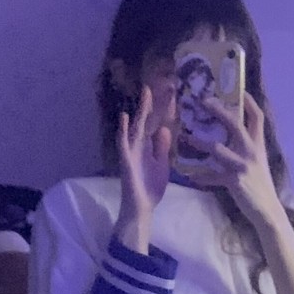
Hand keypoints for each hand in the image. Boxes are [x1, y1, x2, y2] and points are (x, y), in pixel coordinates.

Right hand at [116, 88, 172, 250]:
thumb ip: (162, 148)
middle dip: (150, 105)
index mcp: (148, 147)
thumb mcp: (162, 165)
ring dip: (140, 111)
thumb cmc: (151, 188)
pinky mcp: (126, 159)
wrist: (143, 207)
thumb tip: (163, 129)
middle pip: (145, 121)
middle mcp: (139, 146)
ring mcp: (131, 151)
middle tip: (155, 86)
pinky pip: (123, 142)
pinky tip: (125, 117)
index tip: (170, 95)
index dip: (161, 111)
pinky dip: (123, 130)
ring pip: (136, 127)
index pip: (155, 124)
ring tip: (145, 94)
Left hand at [200, 93, 284, 229]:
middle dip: (218, 110)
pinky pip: (212, 176)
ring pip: (217, 148)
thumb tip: (232, 133)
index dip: (249, 101)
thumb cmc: (259, 183)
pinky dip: (201, 176)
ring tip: (184, 138)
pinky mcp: (234, 181)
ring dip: (198, 143)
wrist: (266, 209)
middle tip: (203, 101)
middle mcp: (251, 151)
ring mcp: (242, 165)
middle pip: (235, 124)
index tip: (238, 89)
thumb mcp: (257, 160)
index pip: (257, 117)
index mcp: (258, 144)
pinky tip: (190, 176)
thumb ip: (246, 146)